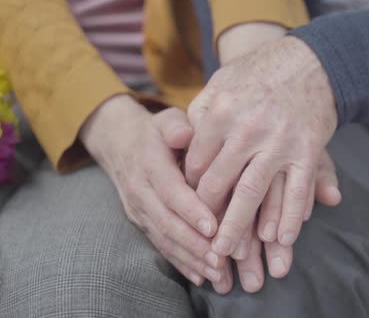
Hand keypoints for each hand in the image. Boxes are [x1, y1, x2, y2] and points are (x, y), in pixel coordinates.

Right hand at [80, 96, 221, 286]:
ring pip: (165, 239)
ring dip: (191, 259)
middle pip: (167, 222)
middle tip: (221, 259)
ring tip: (218, 273)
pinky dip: (181, 263)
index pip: (170, 191)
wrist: (120, 143)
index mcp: (149, 164)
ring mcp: (139, 210)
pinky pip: (161, 246)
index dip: (191, 210)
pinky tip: (201, 276)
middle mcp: (141, 191)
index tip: (214, 227)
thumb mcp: (166, 119)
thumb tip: (184, 135)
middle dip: (195, 244)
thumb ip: (176, 126)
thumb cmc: (156, 131)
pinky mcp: (142, 223)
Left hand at [185, 35, 337, 256]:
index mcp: (220, 113)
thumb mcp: (221, 84)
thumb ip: (200, 116)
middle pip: (221, 184)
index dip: (191, 191)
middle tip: (202, 248)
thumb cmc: (259, 74)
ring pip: (255, 194)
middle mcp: (247, 130)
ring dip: (243, 229)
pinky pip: (297, 190)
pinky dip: (291, 218)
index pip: (198, 164)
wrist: (310, 61)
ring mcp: (279, 143)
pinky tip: (282, 239)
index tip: (189, 212)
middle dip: (210, 219)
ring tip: (232, 257)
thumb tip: (183, 144)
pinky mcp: (307, 150)